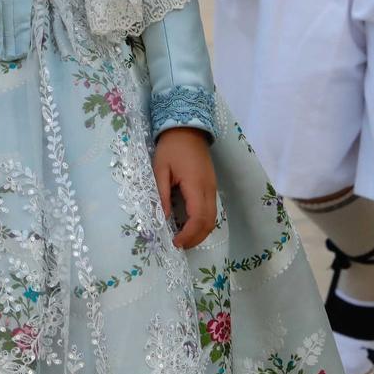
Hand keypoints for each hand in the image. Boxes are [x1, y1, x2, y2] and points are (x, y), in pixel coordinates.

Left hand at [152, 127, 216, 248]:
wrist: (187, 128)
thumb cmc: (171, 148)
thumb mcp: (160, 169)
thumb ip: (161, 194)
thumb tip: (163, 218)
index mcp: (196, 185)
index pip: (198, 218)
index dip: (188, 234)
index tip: (175, 242)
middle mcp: (209, 189)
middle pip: (209, 222)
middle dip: (196, 238)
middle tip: (179, 245)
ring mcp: (212, 187)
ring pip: (213, 218)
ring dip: (201, 232)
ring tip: (184, 239)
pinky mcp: (211, 185)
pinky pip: (212, 210)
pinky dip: (203, 222)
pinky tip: (190, 225)